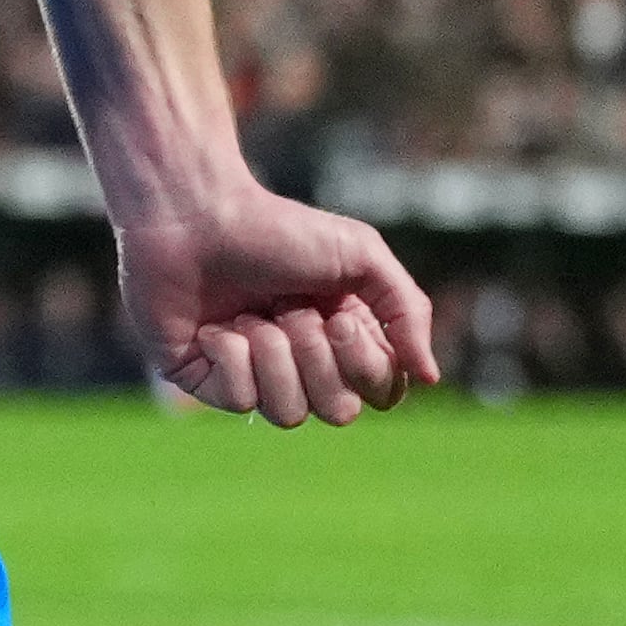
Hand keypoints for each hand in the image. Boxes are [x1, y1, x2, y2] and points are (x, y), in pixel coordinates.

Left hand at [115, 179, 441, 427]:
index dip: (364, 362)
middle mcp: (300, 367)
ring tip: (249, 313)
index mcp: (342, 342)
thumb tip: (430, 377)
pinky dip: (231, 355)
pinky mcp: (204, 382)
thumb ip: (406, 311)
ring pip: (288, 414)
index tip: (338, 313)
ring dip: (272, 353)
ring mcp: (251, 378)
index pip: (382, 393)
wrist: (194, 212)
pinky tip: (214, 326)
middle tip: (287, 305)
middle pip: (338, 411)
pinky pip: (238, 401)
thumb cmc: (275, 227)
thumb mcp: (360, 254)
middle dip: (315, 354)